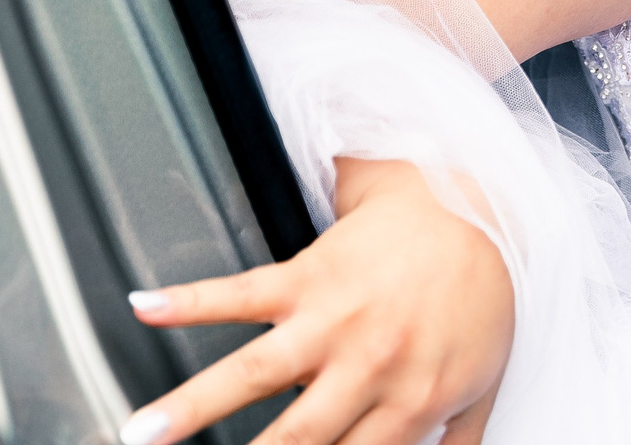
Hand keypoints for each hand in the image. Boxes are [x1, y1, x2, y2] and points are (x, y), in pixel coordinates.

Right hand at [121, 158, 512, 444]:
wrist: (487, 208)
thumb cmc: (485, 293)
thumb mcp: (485, 379)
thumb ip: (459, 438)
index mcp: (410, 400)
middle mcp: (366, 366)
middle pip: (293, 438)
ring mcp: (333, 319)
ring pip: (252, 374)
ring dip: (191, 406)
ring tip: (142, 432)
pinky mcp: (311, 273)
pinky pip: (244, 290)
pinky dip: (191, 300)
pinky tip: (145, 307)